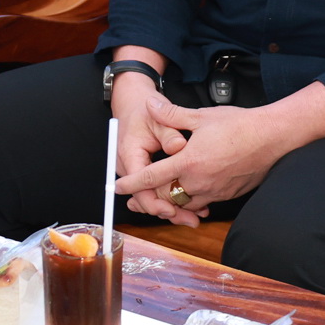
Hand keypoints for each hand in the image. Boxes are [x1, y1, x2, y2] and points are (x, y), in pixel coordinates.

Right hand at [112, 80, 195, 221]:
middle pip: (146, 198)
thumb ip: (169, 133)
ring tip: (194, 217)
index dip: (155, 202)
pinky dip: (170, 198)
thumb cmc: (142, 110)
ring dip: (171, 208)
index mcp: (129, 155)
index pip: (139, 187)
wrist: (132, 104)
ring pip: (152, 197)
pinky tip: (190, 205)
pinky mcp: (144, 172)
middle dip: (168, 211)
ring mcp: (136, 171)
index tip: (172, 209)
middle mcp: (129, 167)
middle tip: (190, 220)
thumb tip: (179, 147)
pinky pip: (155, 189)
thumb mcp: (157, 118)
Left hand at [115, 96, 284, 224]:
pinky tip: (188, 192)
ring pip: (183, 203)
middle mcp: (199, 181)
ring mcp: (214, 191)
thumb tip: (151, 105)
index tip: (117, 188)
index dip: (131, 183)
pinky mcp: (226, 195)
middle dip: (149, 198)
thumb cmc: (239, 125)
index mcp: (188, 161)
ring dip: (171, 200)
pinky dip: (191, 200)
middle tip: (136, 199)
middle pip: (165, 196)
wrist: (272, 138)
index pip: (151, 177)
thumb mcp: (201, 116)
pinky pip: (202, 202)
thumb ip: (171, 114)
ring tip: (160, 197)